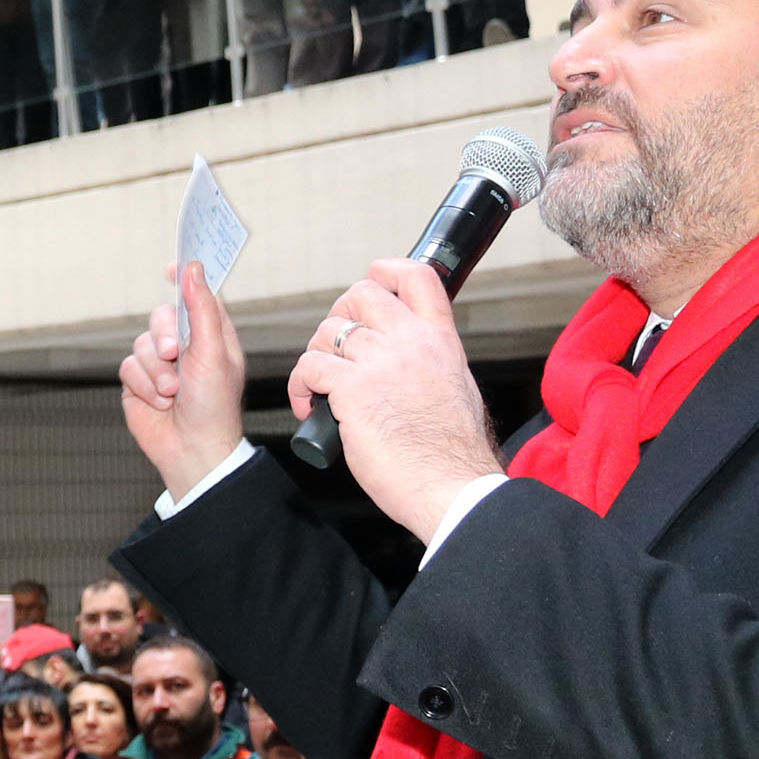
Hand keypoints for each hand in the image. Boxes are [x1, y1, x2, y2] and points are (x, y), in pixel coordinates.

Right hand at [117, 260, 250, 498]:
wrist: (191, 449)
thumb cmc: (213, 405)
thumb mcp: (213, 352)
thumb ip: (201, 309)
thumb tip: (192, 268)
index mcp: (211, 335)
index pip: (197, 296)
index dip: (185, 279)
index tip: (172, 267)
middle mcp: (185, 346)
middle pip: (162, 316)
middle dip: (164, 335)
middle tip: (173, 353)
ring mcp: (160, 364)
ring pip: (141, 343)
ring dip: (156, 371)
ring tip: (172, 393)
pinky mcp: (139, 382)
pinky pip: (129, 367)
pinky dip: (144, 385)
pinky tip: (159, 402)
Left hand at [285, 259, 503, 544]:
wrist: (452, 487)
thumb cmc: (454, 454)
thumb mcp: (458, 389)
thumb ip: (432, 362)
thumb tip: (411, 360)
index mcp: (440, 340)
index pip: (416, 276)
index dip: (384, 271)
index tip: (370, 286)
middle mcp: (410, 341)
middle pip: (359, 295)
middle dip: (338, 317)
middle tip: (335, 350)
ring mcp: (379, 362)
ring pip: (327, 333)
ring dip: (316, 358)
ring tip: (321, 389)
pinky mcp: (351, 389)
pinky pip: (308, 367)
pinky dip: (300, 387)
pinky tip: (311, 408)